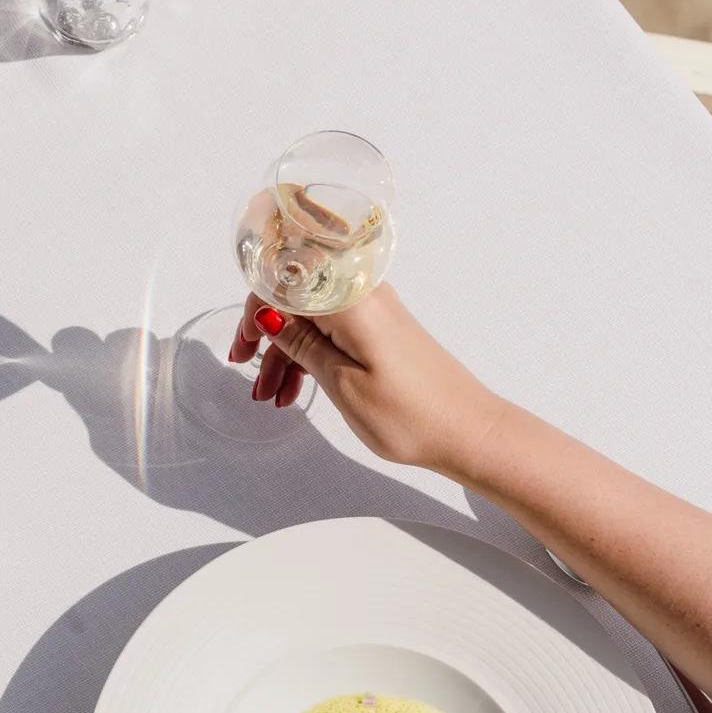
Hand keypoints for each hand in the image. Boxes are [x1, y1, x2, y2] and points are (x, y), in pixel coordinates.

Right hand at [227, 284, 506, 472]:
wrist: (469, 431)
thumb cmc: (410, 413)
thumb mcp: (341, 382)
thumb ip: (301, 343)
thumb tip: (267, 312)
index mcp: (352, 300)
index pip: (287, 280)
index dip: (255, 309)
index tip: (243, 348)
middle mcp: (363, 295)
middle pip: (298, 298)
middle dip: (266, 332)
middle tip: (245, 373)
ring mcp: (375, 314)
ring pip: (313, 320)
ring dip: (286, 353)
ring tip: (270, 397)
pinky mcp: (382, 332)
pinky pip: (334, 333)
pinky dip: (311, 357)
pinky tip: (296, 389)